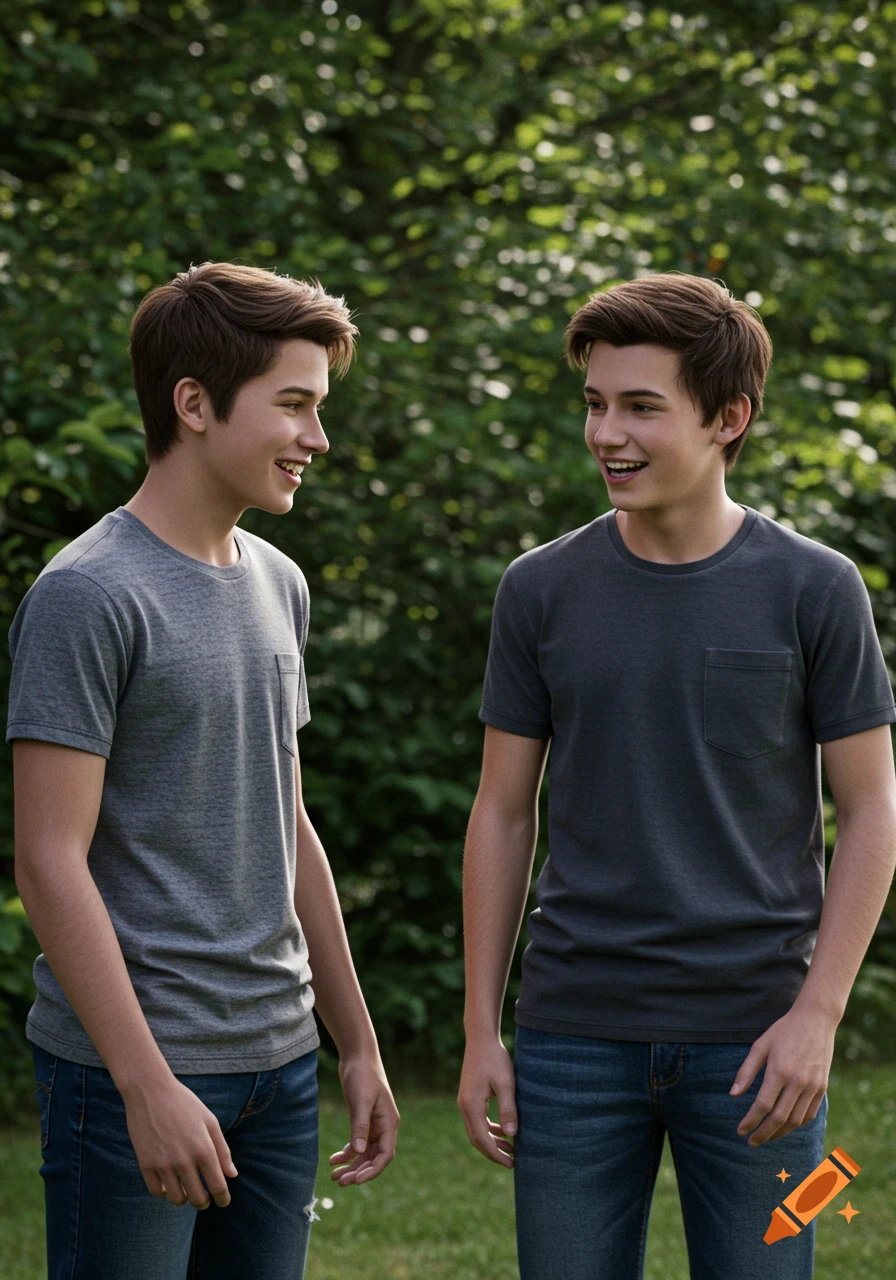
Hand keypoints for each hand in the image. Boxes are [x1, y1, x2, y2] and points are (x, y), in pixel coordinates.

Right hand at [121, 1074, 237, 1207]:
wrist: (150, 1091)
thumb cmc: (184, 1104)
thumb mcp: (209, 1121)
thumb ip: (222, 1150)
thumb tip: (232, 1175)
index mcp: (204, 1149)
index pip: (218, 1186)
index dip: (223, 1199)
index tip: (223, 1202)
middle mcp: (184, 1160)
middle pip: (198, 1199)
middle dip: (204, 1202)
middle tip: (205, 1198)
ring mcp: (164, 1164)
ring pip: (177, 1199)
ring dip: (184, 1198)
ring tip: (187, 1189)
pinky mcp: (146, 1164)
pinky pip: (156, 1192)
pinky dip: (164, 1192)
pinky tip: (169, 1184)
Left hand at [328, 1052, 398, 1185]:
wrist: (357, 1055)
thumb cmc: (362, 1075)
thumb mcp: (361, 1101)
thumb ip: (360, 1126)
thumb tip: (357, 1153)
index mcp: (389, 1123)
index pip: (385, 1155)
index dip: (372, 1170)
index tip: (356, 1180)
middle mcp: (383, 1126)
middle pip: (374, 1158)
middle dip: (358, 1172)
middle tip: (340, 1182)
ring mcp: (373, 1124)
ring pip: (364, 1153)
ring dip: (351, 1166)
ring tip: (334, 1177)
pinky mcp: (362, 1120)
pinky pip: (357, 1143)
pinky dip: (346, 1153)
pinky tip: (333, 1159)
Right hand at [457, 1034, 516, 1167]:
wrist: (481, 1039)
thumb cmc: (495, 1059)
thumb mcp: (506, 1084)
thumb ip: (508, 1109)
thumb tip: (512, 1135)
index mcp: (471, 1106)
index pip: (482, 1140)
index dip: (496, 1155)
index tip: (511, 1164)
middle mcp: (464, 1106)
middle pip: (477, 1139)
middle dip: (494, 1152)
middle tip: (512, 1162)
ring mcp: (464, 1101)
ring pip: (476, 1130)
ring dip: (492, 1141)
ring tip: (511, 1148)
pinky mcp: (468, 1096)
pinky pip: (477, 1120)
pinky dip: (488, 1129)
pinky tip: (502, 1130)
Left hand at [729, 1004, 836, 1146]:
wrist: (816, 1020)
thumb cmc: (783, 1031)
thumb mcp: (761, 1045)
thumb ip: (746, 1071)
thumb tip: (733, 1094)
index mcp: (779, 1070)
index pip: (762, 1105)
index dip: (750, 1121)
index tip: (740, 1130)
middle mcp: (798, 1081)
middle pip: (779, 1118)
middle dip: (763, 1134)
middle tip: (751, 1142)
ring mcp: (813, 1086)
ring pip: (796, 1121)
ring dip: (779, 1133)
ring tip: (766, 1137)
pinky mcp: (822, 1088)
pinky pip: (809, 1114)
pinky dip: (796, 1124)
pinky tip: (785, 1127)